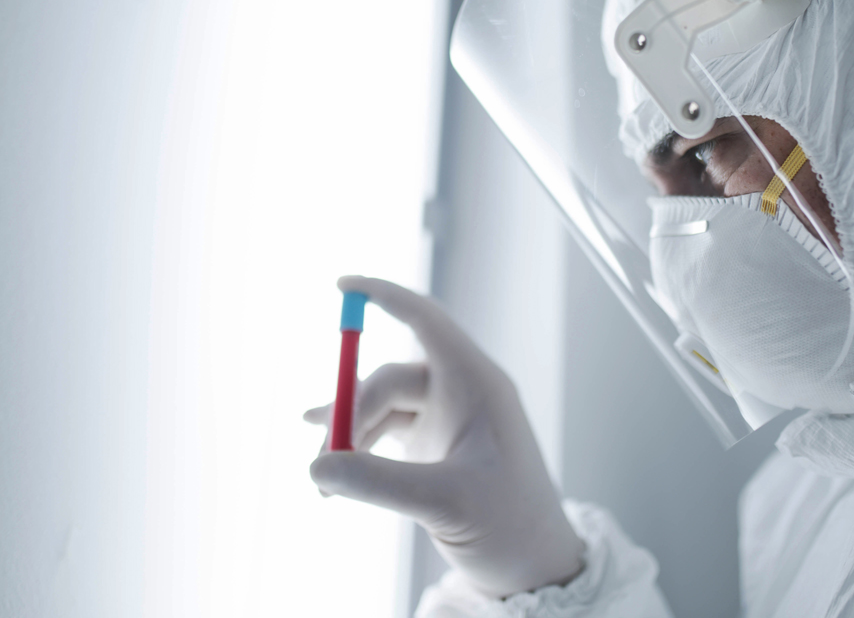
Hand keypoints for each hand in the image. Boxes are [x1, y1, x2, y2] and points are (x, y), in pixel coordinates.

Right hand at [305, 276, 583, 597]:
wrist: (534, 567)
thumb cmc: (510, 526)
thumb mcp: (443, 501)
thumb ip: (378, 480)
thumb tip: (319, 466)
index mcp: (478, 384)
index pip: (427, 321)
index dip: (386, 296)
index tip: (342, 284)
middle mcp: (462, 392)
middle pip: (390, 378)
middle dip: (352, 412)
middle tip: (322, 456)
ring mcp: (446, 419)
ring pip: (382, 407)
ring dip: (350, 436)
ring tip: (322, 482)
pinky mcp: (433, 447)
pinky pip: (384, 433)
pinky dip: (358, 451)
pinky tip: (332, 477)